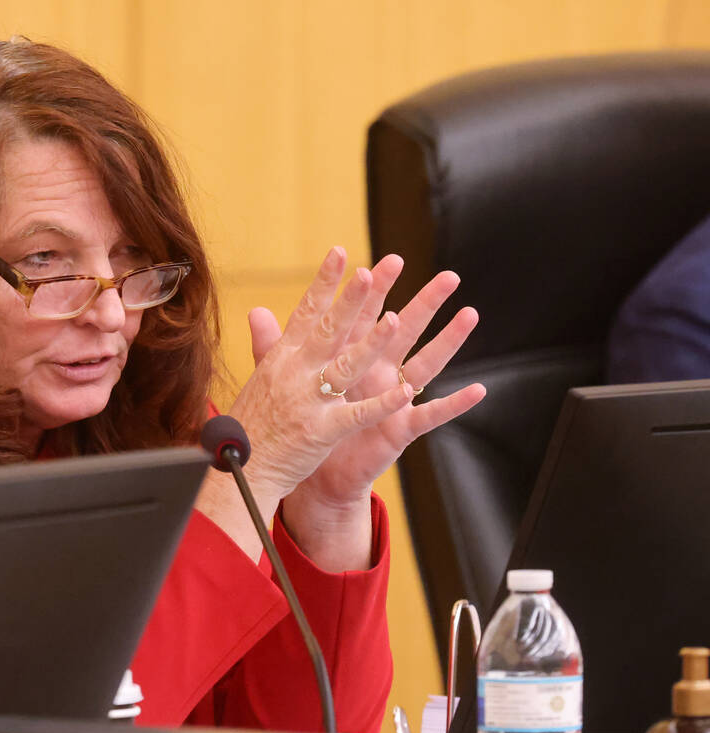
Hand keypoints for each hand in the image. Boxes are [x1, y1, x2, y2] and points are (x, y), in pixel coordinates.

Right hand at [196, 247, 420, 562]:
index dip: (324, 282)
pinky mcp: (321, 432)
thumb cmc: (248, 428)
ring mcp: (307, 402)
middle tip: (372, 271)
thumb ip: (266, 344)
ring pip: (344, 366)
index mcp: (281, 360)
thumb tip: (259, 310)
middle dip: (351, 300)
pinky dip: (380, 403)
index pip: (305, 313)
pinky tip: (404, 392)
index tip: (341, 252)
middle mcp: (293, 375)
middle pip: (327, 330)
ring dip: (370, 343)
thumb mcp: (256, 381)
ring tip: (395, 320)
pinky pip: (356, 415)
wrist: (239, 473)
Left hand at [274, 253, 484, 567]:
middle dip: (425, 304)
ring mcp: (391, 400)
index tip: (387, 260)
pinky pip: (429, 415)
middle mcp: (377, 374)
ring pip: (424, 365)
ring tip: (470, 315)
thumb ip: (274, 347)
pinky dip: (453, 404)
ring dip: (448, 342)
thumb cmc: (302, 425)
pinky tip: (478, 390)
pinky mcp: (397, 429)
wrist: (308, 472)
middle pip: (404, 332)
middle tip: (448, 277)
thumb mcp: (287, 382)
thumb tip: (255, 312)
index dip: (375, 291)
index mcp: (350, 359)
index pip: (365, 317)